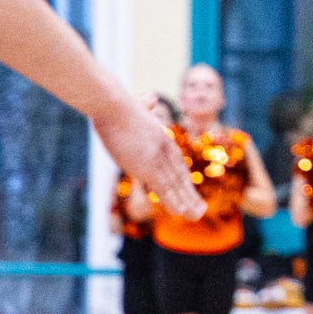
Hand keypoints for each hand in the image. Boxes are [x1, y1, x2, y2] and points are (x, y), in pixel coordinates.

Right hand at [99, 98, 197, 217]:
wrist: (113, 105)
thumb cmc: (119, 105)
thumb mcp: (138, 106)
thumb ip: (146, 105)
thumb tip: (150, 97)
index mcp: (162, 138)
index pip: (176, 164)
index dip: (182, 180)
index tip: (189, 193)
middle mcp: (163, 150)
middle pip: (179, 177)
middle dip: (189, 196)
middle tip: (199, 211)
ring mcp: (156, 159)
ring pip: (174, 186)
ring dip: (185, 203)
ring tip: (195, 216)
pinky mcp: (146, 166)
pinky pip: (162, 188)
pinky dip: (172, 200)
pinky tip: (180, 212)